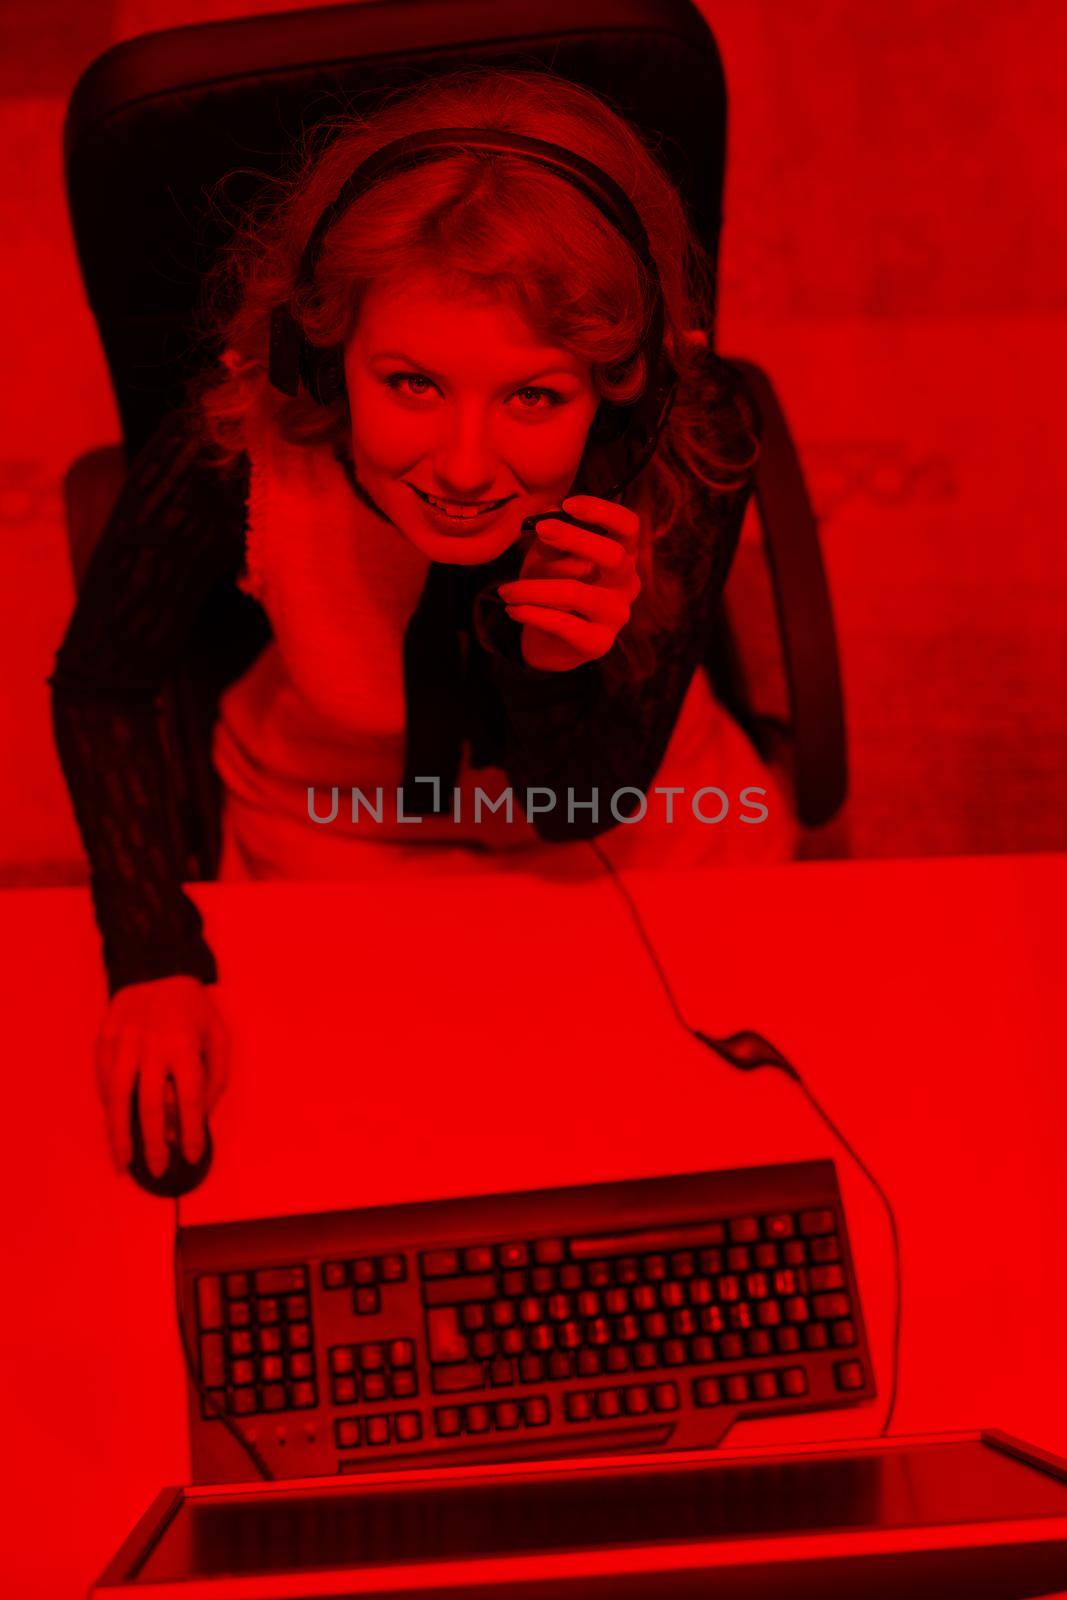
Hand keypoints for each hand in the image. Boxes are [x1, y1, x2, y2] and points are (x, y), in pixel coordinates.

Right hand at [96, 977, 228, 1178]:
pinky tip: (116, 1126)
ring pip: (117, 1098)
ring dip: (120, 1134)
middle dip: (155, 1143)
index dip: (190, 1131)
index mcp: (186, 1045)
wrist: (156, 968)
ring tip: (124, 1161)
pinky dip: (110, 1108)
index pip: (189, 1099)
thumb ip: (216, 1077)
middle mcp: (153, 1046)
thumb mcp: (218, 1036)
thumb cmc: (193, 1009)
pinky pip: (104, 1081)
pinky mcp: (105, 1040)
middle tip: (159, 1168)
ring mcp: (124, 1043)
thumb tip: (200, 1116)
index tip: (191, 1155)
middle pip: (152, 1105)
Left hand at [497, 495, 640, 671]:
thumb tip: (549, 514)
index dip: (603, 511)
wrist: (549, 640)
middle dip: (574, 538)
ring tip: (506, 590)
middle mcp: (628, 584)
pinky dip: (531, 613)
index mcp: (623, 554)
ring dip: (533, 588)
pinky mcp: (598, 643)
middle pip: (613, 555)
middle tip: (540, 531)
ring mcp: (616, 615)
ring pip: (576, 592)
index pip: (629, 526)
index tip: (569, 503)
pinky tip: (512, 608)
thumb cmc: (552, 585)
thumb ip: (552, 533)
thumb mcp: (549, 554)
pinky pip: (562, 623)